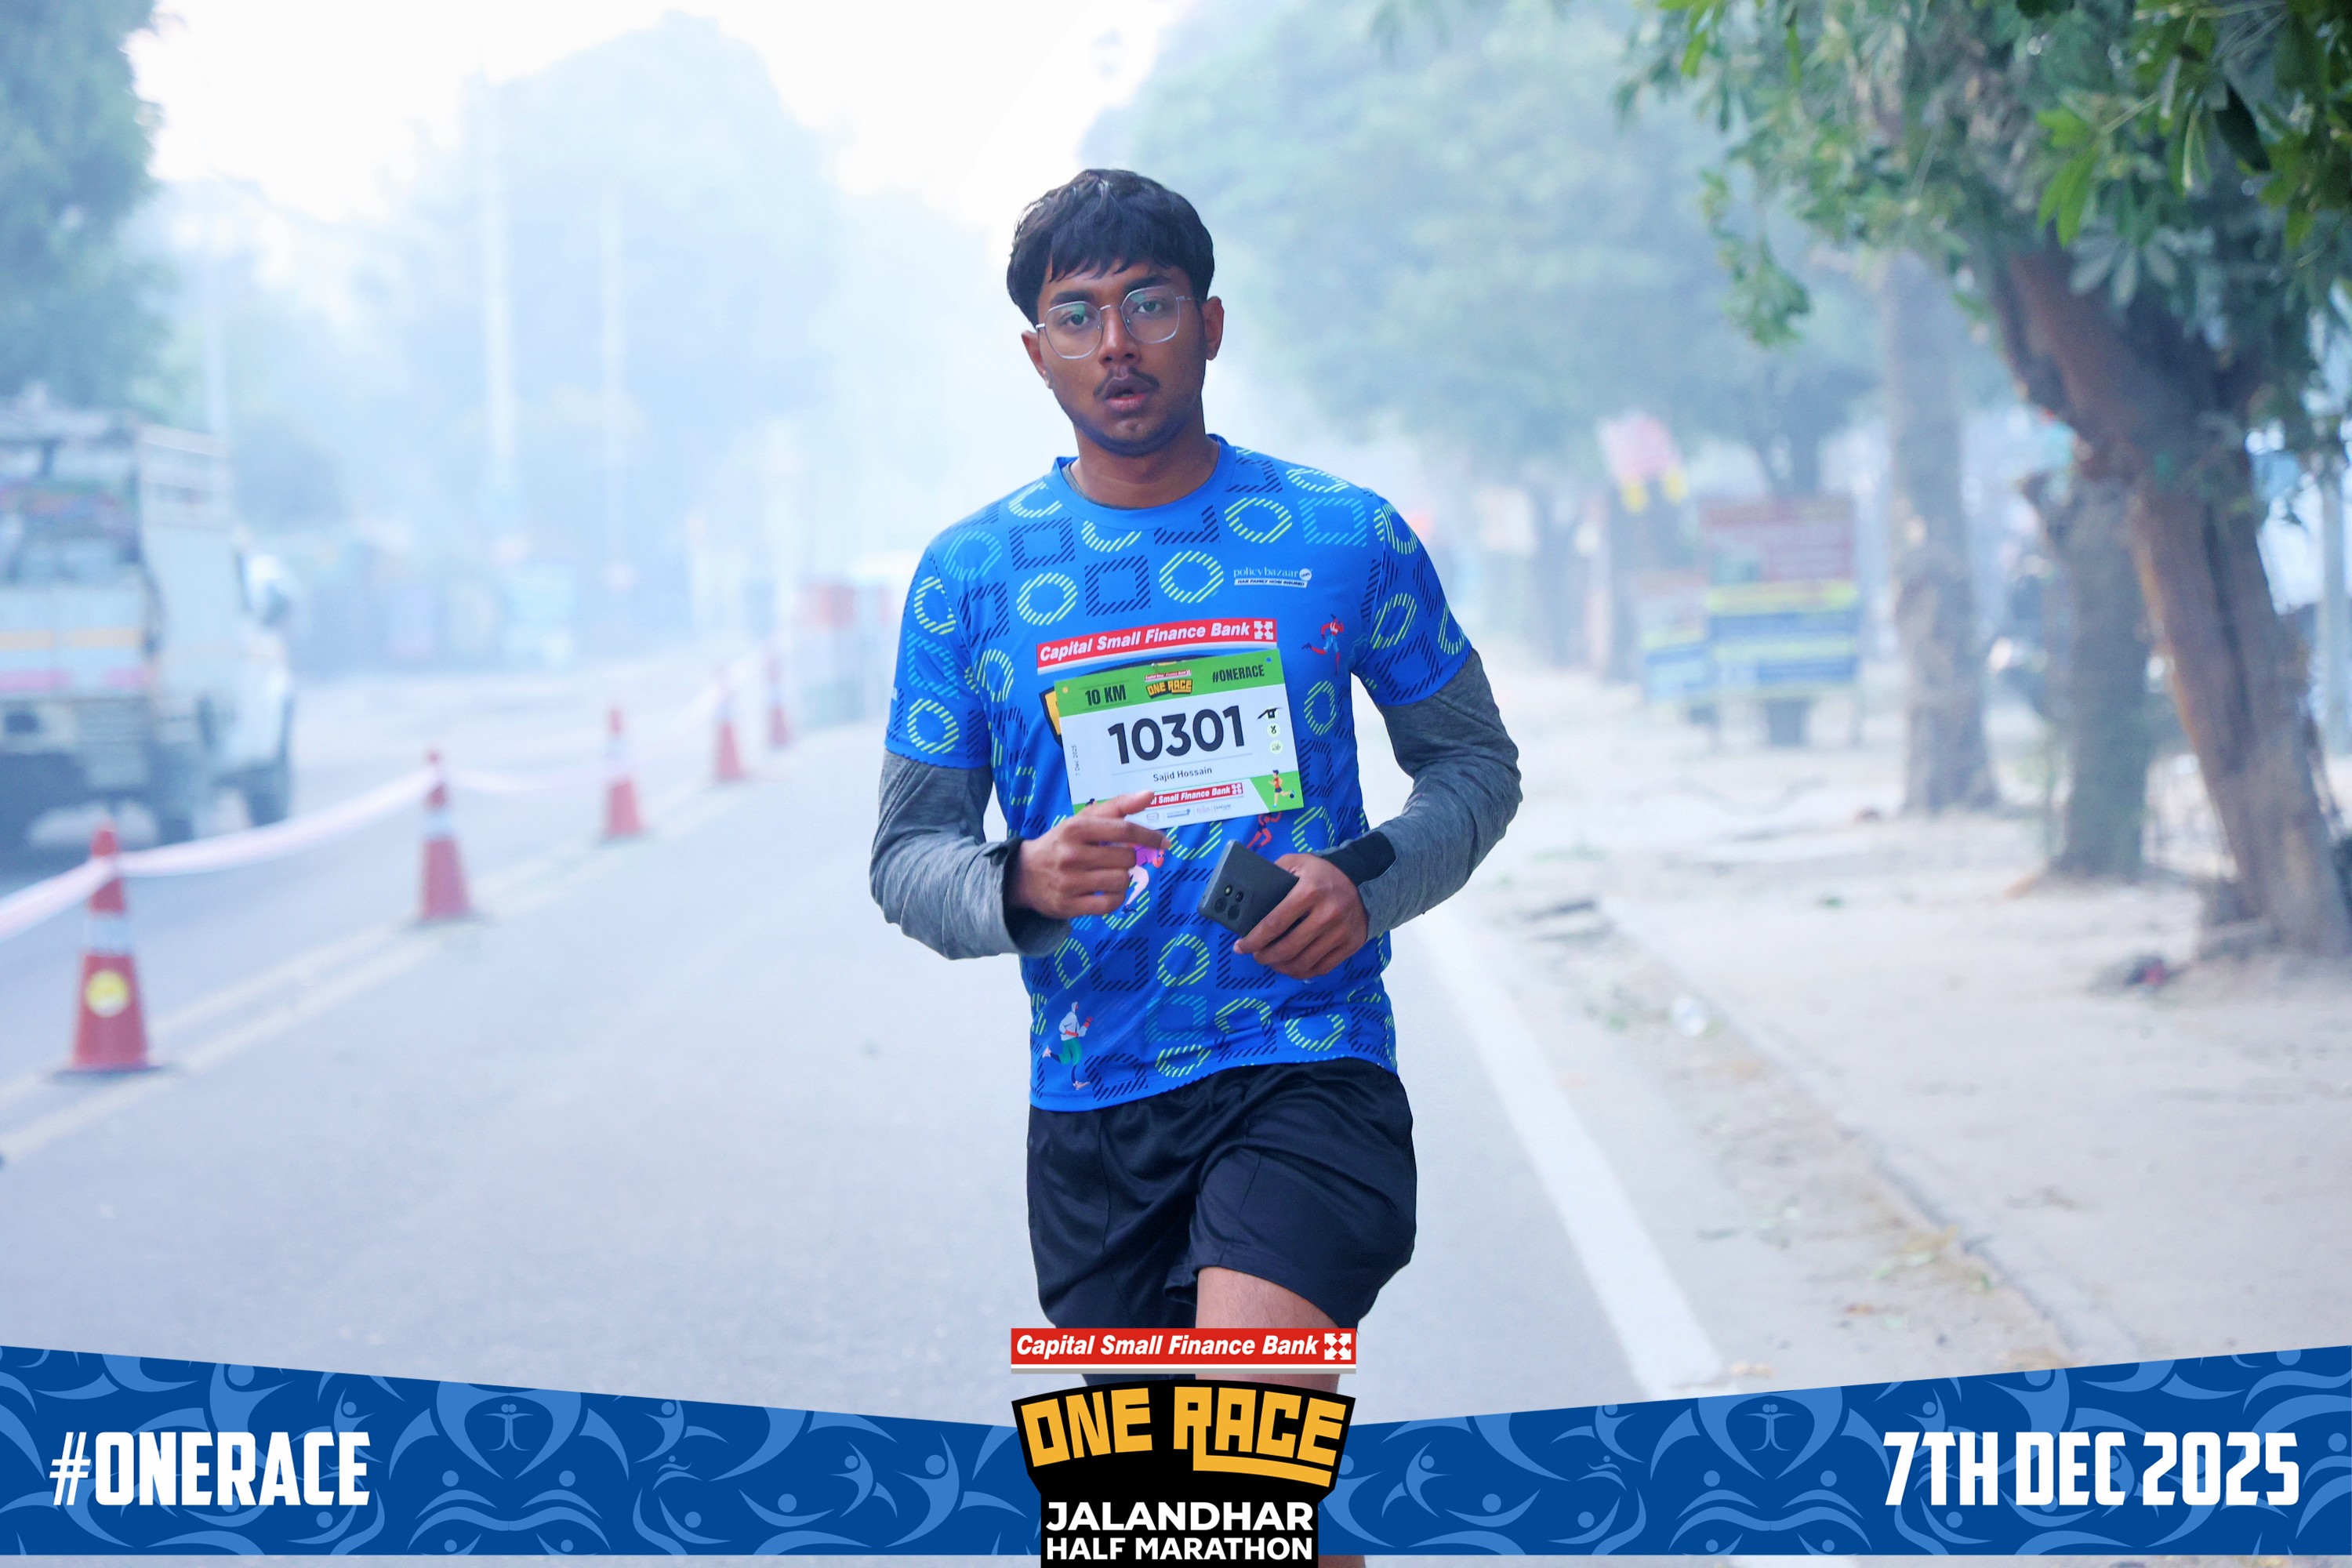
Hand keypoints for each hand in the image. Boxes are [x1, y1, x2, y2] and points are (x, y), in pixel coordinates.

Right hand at [1011, 791, 1169, 920]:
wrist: (1024, 875)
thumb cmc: (1062, 843)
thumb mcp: (1083, 821)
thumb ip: (1117, 807)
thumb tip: (1150, 794)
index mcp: (1076, 828)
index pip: (1125, 830)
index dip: (1149, 836)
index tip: (1164, 842)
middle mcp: (1071, 854)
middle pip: (1126, 857)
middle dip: (1129, 858)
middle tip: (1117, 859)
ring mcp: (1069, 882)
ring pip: (1121, 881)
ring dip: (1123, 878)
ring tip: (1110, 874)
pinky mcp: (1068, 905)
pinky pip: (1110, 904)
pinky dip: (1116, 898)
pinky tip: (1108, 892)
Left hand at [1234, 854, 1367, 980]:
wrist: (1363, 879)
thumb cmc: (1322, 873)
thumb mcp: (1297, 862)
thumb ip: (1274, 875)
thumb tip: (1250, 897)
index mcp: (1309, 891)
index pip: (1274, 923)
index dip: (1254, 940)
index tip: (1241, 947)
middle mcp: (1327, 914)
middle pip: (1288, 948)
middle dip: (1265, 956)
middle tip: (1256, 955)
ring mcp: (1341, 932)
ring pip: (1304, 962)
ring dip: (1281, 967)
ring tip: (1272, 962)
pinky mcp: (1351, 945)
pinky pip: (1322, 968)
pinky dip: (1302, 972)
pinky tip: (1292, 966)